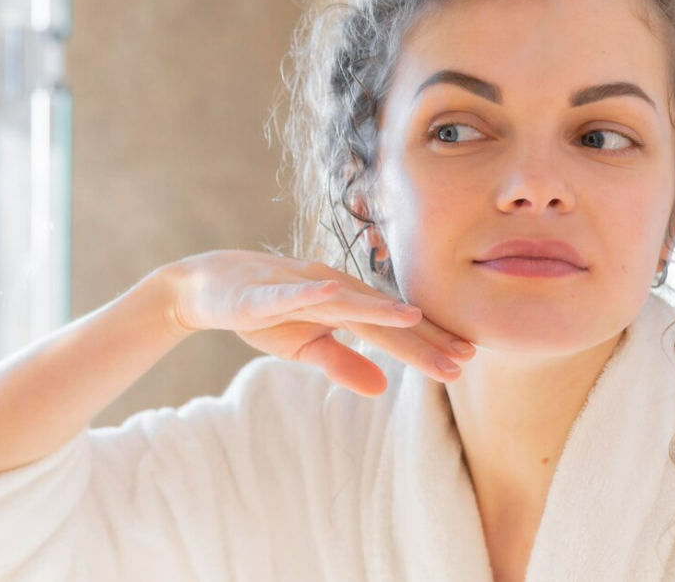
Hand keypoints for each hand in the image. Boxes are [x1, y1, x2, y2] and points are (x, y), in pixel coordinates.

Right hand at [165, 249, 474, 396]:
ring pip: (344, 301)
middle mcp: (331, 289)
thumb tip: (382, 388)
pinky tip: (331, 294)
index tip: (464, 362)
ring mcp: (298, 287)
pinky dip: (308, 293)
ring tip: (413, 318)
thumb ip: (342, 363)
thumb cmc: (265, 312)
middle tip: (461, 358)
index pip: (391, 330)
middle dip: (420, 338)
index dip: (427, 344)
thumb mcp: (306, 346)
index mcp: (344, 304)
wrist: (210, 288)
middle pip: (380, 317)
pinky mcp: (263, 291)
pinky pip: (287, 293)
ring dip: (377, 308)